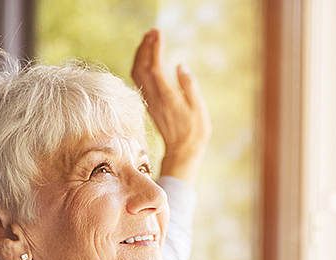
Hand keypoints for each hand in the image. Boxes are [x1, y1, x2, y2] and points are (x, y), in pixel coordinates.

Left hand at [132, 29, 211, 182]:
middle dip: (145, 47)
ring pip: (137, 73)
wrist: (182, 152)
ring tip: (148, 41)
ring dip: (140, 55)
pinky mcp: (150, 104)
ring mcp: (150, 101)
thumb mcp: (198, 109)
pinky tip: (145, 60)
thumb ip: (189, 86)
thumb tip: (181, 65)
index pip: (156, 67)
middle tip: (153, 32)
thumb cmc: (195, 132)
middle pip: (142, 67)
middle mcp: (155, 97)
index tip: (159, 33)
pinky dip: (139, 65)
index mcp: (168, 96)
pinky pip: (139, 81)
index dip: (155, 48)